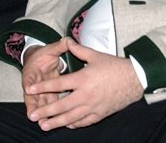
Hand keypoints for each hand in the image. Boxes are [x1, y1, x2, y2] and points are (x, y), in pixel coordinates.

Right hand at [22, 39, 69, 119]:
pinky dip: (48, 114)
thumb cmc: (44, 55)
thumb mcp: (50, 49)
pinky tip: (51, 123)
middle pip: (31, 96)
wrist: (40, 60)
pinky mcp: (46, 96)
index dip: (29, 83)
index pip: (29, 77)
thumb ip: (58, 46)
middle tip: (33, 115)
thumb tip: (67, 39)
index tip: (29, 88)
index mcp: (32, 71)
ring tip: (42, 123)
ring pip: (39, 104)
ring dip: (40, 113)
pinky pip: (47, 106)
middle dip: (32, 106)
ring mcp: (39, 91)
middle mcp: (33, 84)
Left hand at [26, 39, 142, 130]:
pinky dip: (74, 124)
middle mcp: (86, 95)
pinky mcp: (101, 114)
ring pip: (71, 118)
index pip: (58, 84)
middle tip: (33, 116)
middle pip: (61, 106)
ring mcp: (93, 106)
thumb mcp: (95, 55)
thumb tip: (67, 40)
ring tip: (44, 126)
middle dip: (46, 112)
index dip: (43, 87)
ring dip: (56, 122)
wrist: (136, 80)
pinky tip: (66, 125)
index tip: (30, 89)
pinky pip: (84, 122)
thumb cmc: (115, 66)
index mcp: (83, 79)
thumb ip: (78, 50)